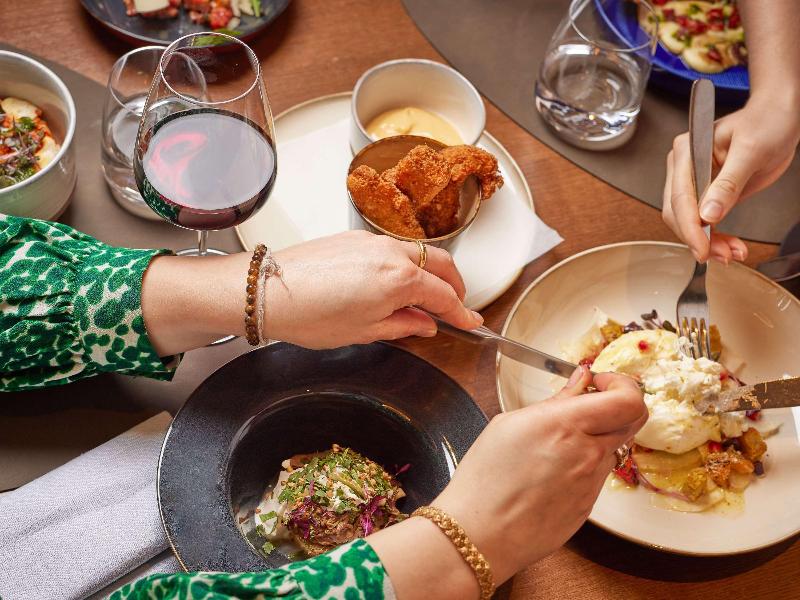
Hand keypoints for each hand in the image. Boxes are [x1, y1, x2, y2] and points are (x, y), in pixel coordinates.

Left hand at [265, 230, 480, 347]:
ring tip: (428, 294)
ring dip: (431, 270)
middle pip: (439, 263)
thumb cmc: (309, 314)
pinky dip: (406, 262)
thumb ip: (402, 325)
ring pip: (417, 251)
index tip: (471, 322)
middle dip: (454, 284)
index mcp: (400, 279)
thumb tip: (423, 324)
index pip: (444, 295)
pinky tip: (396, 280)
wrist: (266, 290)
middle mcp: (391, 253)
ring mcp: (371, 241)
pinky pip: (393, 247)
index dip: (461, 312)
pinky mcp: (353, 237)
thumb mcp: (363, 331)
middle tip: (456, 305)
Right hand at [432, 368, 645, 583]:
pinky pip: (596, 475)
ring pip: (612, 447)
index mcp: (567, 426)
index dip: (621, 384)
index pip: (628, 399)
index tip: (598, 382)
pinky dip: (582, 464)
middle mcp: (588, 454)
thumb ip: (555, 401)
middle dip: (617, 404)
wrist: (480, 534)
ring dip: (596, 436)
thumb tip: (580, 381)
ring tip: (556, 443)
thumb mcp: (510, 424)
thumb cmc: (484, 479)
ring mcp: (592, 483)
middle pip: (633, 420)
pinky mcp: (588, 506)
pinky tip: (549, 471)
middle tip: (592, 402)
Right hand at [663, 97, 799, 263]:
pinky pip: (703, 220)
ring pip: (689, 221)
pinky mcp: (706, 192)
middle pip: (678, 213)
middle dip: (698, 238)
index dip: (690, 227)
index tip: (702, 248)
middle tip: (722, 255)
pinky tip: (729, 245)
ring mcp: (693, 180)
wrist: (780, 117)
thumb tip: (709, 214)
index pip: (680, 196)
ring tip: (731, 253)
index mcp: (686, 152)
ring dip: (707, 241)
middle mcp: (683, 167)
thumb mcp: (751, 152)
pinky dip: (715, 236)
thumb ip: (728, 184)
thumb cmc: (766, 122)